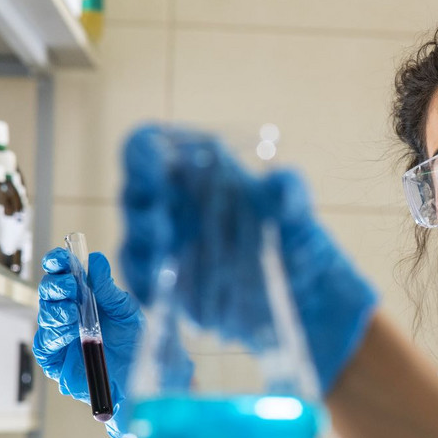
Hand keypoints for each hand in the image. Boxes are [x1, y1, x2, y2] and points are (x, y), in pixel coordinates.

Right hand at [33, 249, 164, 437]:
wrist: (143, 373)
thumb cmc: (134, 339)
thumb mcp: (126, 310)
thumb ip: (108, 289)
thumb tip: (95, 261)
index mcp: (82, 296)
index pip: (62, 274)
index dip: (57, 263)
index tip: (60, 258)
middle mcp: (67, 313)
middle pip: (48, 293)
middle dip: (56, 287)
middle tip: (71, 287)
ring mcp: (60, 336)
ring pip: (45, 317)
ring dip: (56, 311)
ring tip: (73, 313)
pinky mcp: (55, 360)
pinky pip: (45, 345)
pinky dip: (54, 336)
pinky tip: (68, 333)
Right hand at [120, 124, 377, 393]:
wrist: (304, 291)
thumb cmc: (296, 235)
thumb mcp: (298, 207)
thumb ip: (290, 186)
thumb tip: (277, 182)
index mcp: (193, 172)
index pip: (148, 146)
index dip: (143, 150)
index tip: (157, 163)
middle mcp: (172, 205)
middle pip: (134, 193)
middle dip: (143, 203)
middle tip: (164, 220)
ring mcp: (167, 246)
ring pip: (133, 239)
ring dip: (142, 244)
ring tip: (164, 251)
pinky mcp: (169, 284)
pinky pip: (142, 282)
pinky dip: (145, 283)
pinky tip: (160, 288)